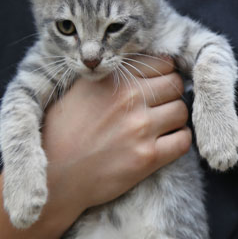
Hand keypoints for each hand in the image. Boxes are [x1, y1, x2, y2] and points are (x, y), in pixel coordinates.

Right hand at [42, 55, 189, 212]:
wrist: (54, 176)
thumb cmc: (61, 133)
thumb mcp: (80, 90)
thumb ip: (111, 76)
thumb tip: (144, 68)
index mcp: (112, 77)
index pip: (162, 62)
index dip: (162, 73)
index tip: (155, 84)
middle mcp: (129, 98)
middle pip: (175, 84)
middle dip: (170, 94)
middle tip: (158, 106)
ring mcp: (140, 128)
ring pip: (181, 111)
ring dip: (174, 118)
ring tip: (159, 126)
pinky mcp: (148, 157)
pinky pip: (183, 140)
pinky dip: (178, 140)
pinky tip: (164, 143)